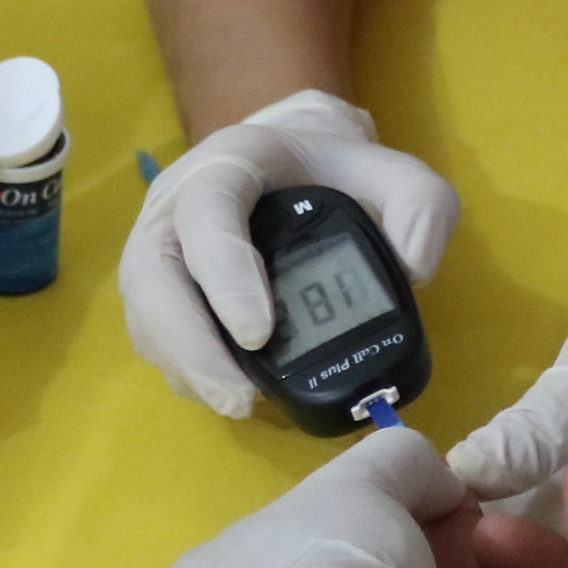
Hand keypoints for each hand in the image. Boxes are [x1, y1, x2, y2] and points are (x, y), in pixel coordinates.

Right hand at [123, 91, 458, 414]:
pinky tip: (228, 391)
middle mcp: (175, 203)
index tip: (259, 334)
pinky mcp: (158, 290)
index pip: (208, 212)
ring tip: (239, 404)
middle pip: (151, 274)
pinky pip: (153, 336)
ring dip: (186, 367)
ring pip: (145, 312)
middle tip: (240, 400)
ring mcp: (159, 248)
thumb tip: (415, 271)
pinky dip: (186, 371)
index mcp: (229, 163)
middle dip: (191, 345)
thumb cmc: (337, 172)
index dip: (225, 275)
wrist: (292, 162)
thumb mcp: (395, 173)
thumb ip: (422, 207)